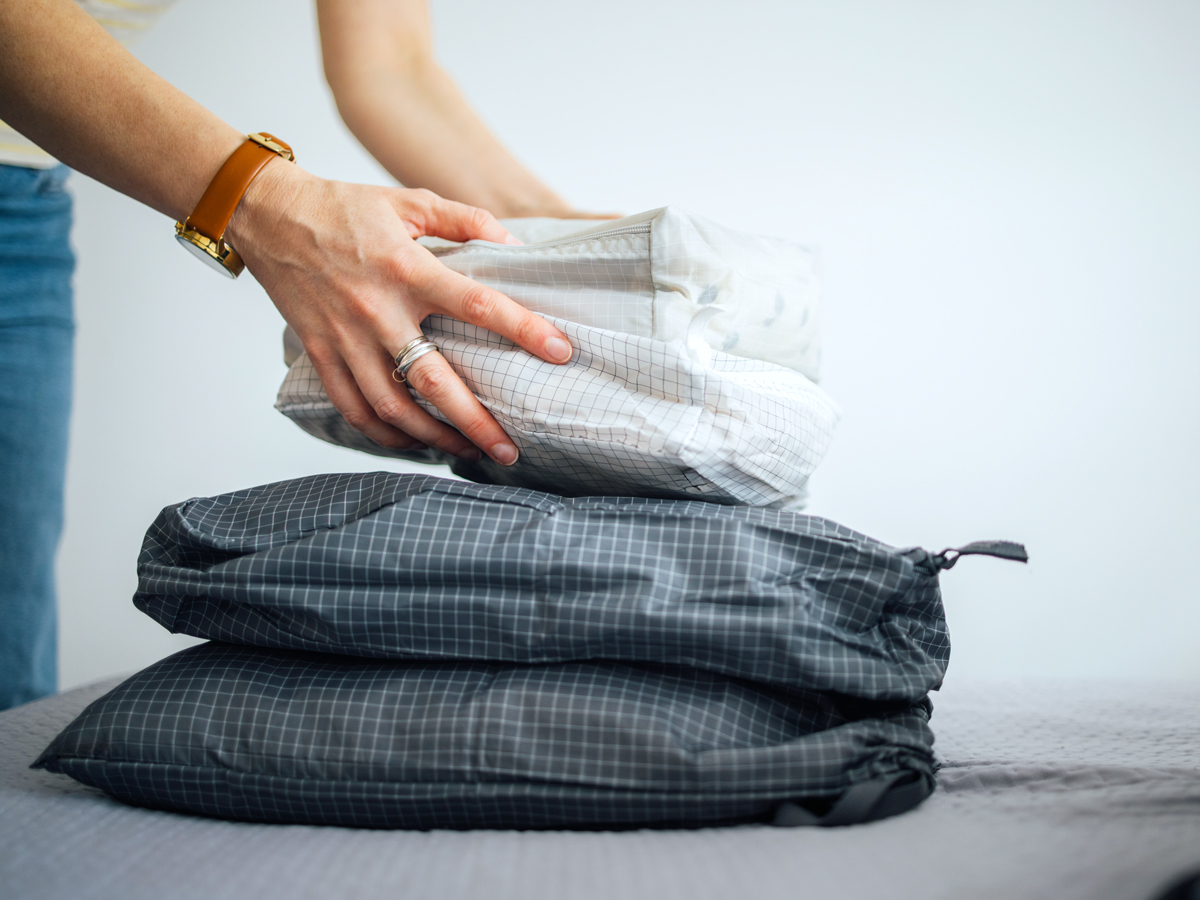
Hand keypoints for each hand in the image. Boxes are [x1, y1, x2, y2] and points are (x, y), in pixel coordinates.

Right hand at [226, 160, 573, 465]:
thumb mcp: (410, 200)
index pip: (478, 305)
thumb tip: (513, 244)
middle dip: (476, 421)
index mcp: (408, 269)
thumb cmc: (344, 208)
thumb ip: (465, 220)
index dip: (523, 330)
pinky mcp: (321, 354)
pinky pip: (355, 409)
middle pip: (435, 382)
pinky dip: (385, 434)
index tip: (560, 352)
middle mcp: (378, 311)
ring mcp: (346, 339)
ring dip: (433, 437)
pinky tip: (413, 441)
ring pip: (393, 408)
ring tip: (467, 450)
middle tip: (510, 449)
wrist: (269, 215)